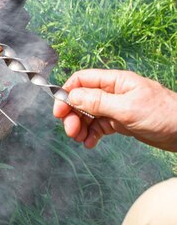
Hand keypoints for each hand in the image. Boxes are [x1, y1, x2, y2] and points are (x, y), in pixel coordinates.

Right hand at [53, 69, 176, 149]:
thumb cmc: (164, 115)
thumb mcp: (127, 108)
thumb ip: (97, 102)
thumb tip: (72, 96)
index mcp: (115, 81)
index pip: (82, 80)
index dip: (67, 93)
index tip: (59, 111)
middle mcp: (113, 92)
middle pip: (82, 99)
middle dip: (72, 115)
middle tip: (70, 131)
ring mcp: (117, 108)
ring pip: (88, 114)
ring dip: (80, 127)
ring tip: (80, 139)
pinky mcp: (121, 122)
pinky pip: (99, 126)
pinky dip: (91, 135)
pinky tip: (90, 143)